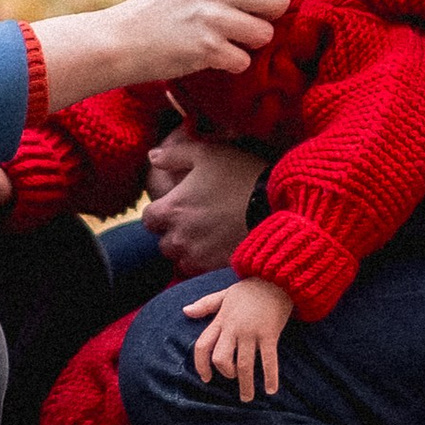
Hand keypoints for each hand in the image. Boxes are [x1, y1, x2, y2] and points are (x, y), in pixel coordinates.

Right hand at [33, 0, 333, 112]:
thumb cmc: (162, 13)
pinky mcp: (206, 48)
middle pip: (277, 1)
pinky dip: (230, 64)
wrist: (119, 40)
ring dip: (248, 44)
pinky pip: (243, 60)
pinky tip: (206, 57)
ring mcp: (211, 17)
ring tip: (217, 39)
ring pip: (263, 34)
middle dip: (268, 17)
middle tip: (240, 22)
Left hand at [143, 131, 261, 272]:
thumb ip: (174, 154)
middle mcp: (178, 237)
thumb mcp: (207, 153)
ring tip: (206, 237)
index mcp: (171, 209)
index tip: (175, 206)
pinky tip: (218, 247)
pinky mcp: (214, 268)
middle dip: (173, 233)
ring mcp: (196, 256)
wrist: (277, 205)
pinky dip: (203, 262)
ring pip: (180, 259)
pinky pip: (199, 271)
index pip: (148, 218)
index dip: (160, 212)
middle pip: (163, 242)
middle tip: (193, 221)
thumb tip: (152, 157)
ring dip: (187, 250)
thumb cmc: (241, 174)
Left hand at [186, 274, 293, 401]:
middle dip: (225, 374)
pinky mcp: (270, 334)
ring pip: (244, 365)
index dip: (201, 365)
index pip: (203, 345)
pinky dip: (270, 377)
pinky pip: (269, 361)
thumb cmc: (250, 288)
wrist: (277, 278)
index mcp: (221, 320)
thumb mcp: (224, 294)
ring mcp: (252, 332)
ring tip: (248, 399)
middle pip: (220, 358)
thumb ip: (205, 305)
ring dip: (246, 385)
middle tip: (232, 380)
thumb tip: (185, 311)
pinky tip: (271, 390)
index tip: (206, 378)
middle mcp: (234, 328)